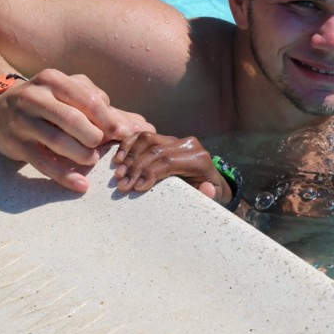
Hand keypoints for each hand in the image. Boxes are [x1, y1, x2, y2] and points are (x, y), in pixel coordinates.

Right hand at [0, 68, 153, 191]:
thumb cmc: (49, 102)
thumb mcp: (73, 97)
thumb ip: (107, 111)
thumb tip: (145, 127)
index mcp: (55, 80)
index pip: (87, 98)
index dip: (108, 118)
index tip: (125, 134)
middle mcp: (36, 97)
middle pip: (72, 119)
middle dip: (94, 136)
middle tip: (105, 147)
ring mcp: (23, 121)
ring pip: (57, 140)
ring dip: (81, 154)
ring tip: (92, 159)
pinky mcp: (16, 144)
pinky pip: (43, 163)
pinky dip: (64, 175)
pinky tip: (81, 185)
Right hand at [113, 132, 232, 205]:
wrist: (209, 180)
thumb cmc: (209, 192)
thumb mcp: (215, 197)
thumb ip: (211, 195)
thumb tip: (207, 188)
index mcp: (199, 159)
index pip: (169, 161)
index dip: (150, 172)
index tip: (136, 187)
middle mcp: (187, 145)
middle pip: (155, 151)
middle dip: (136, 168)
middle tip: (122, 185)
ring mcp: (174, 139)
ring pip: (147, 139)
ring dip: (130, 156)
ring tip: (119, 174)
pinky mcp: (164, 138)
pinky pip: (143, 136)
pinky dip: (129, 145)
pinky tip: (119, 159)